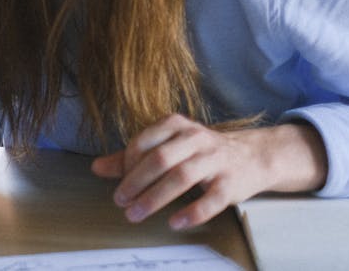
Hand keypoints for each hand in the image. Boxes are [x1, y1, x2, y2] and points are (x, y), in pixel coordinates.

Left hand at [90, 114, 327, 229]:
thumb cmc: (200, 152)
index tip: (118, 183)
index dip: (127, 163)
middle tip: (120, 201)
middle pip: (160, 159)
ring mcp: (215, 160)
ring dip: (155, 198)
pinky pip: (210, 199)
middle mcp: (196, 138)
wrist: (251, 156)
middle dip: (136, 182)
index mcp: (177, 125)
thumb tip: (97, 167)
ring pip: (181, 178)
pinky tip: (174, 222)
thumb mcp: (167, 146)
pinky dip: (191, 212)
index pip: (144, 141)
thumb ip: (132, 156)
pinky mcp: (231, 183)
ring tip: (136, 214)